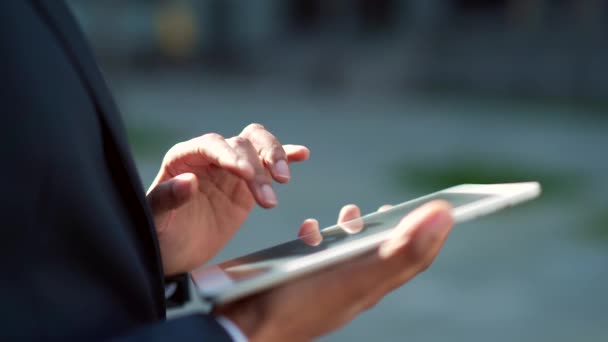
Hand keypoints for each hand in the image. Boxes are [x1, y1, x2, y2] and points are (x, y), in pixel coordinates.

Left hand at [146, 124, 308, 275]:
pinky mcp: (248, 184)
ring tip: (284, 181)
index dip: (230, 154)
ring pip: (257, 145)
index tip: (246, 173)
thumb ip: (167, 199)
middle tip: (275, 184)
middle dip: (258, 162)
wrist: (176, 254)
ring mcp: (231, 168)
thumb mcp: (156, 222)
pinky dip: (286, 155)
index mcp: (184, 159)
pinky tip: (301, 154)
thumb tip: (187, 181)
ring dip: (274, 158)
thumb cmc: (160, 235)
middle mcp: (209, 157)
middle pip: (240, 143)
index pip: (211, 145)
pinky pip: (268, 164)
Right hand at [217, 200, 453, 341]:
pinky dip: (318, 236)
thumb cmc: (302, 302)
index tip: (445, 207)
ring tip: (351, 210)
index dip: (431, 234)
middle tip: (394, 208)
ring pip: (347, 253)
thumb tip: (445, 216)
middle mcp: (349, 284)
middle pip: (381, 253)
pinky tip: (308, 228)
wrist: (244, 324)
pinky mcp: (295, 275)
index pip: (412, 258)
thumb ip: (403, 250)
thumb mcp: (360, 276)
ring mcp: (321, 281)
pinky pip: (313, 254)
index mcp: (370, 285)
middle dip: (392, 228)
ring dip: (354, 229)